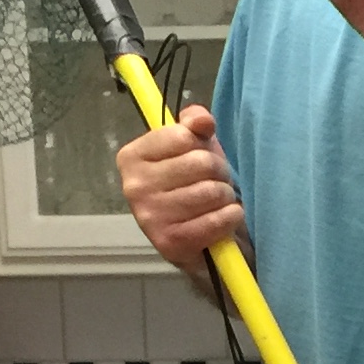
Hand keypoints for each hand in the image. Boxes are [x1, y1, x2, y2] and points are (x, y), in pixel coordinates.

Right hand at [115, 104, 245, 280]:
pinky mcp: (170, 243)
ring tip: (217, 201)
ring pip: (211, 191)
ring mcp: (149, 217)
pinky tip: (224, 218)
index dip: (201, 144)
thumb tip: (202, 121)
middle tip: (215, 182)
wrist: (197, 239)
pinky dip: (231, 216)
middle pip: (200, 163)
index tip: (199, 156)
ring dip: (226, 195)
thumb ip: (195, 123)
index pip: (181, 135)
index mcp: (132, 157)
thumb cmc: (193, 185)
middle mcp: (134, 187)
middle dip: (219, 171)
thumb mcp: (194, 146)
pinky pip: (216, 220)